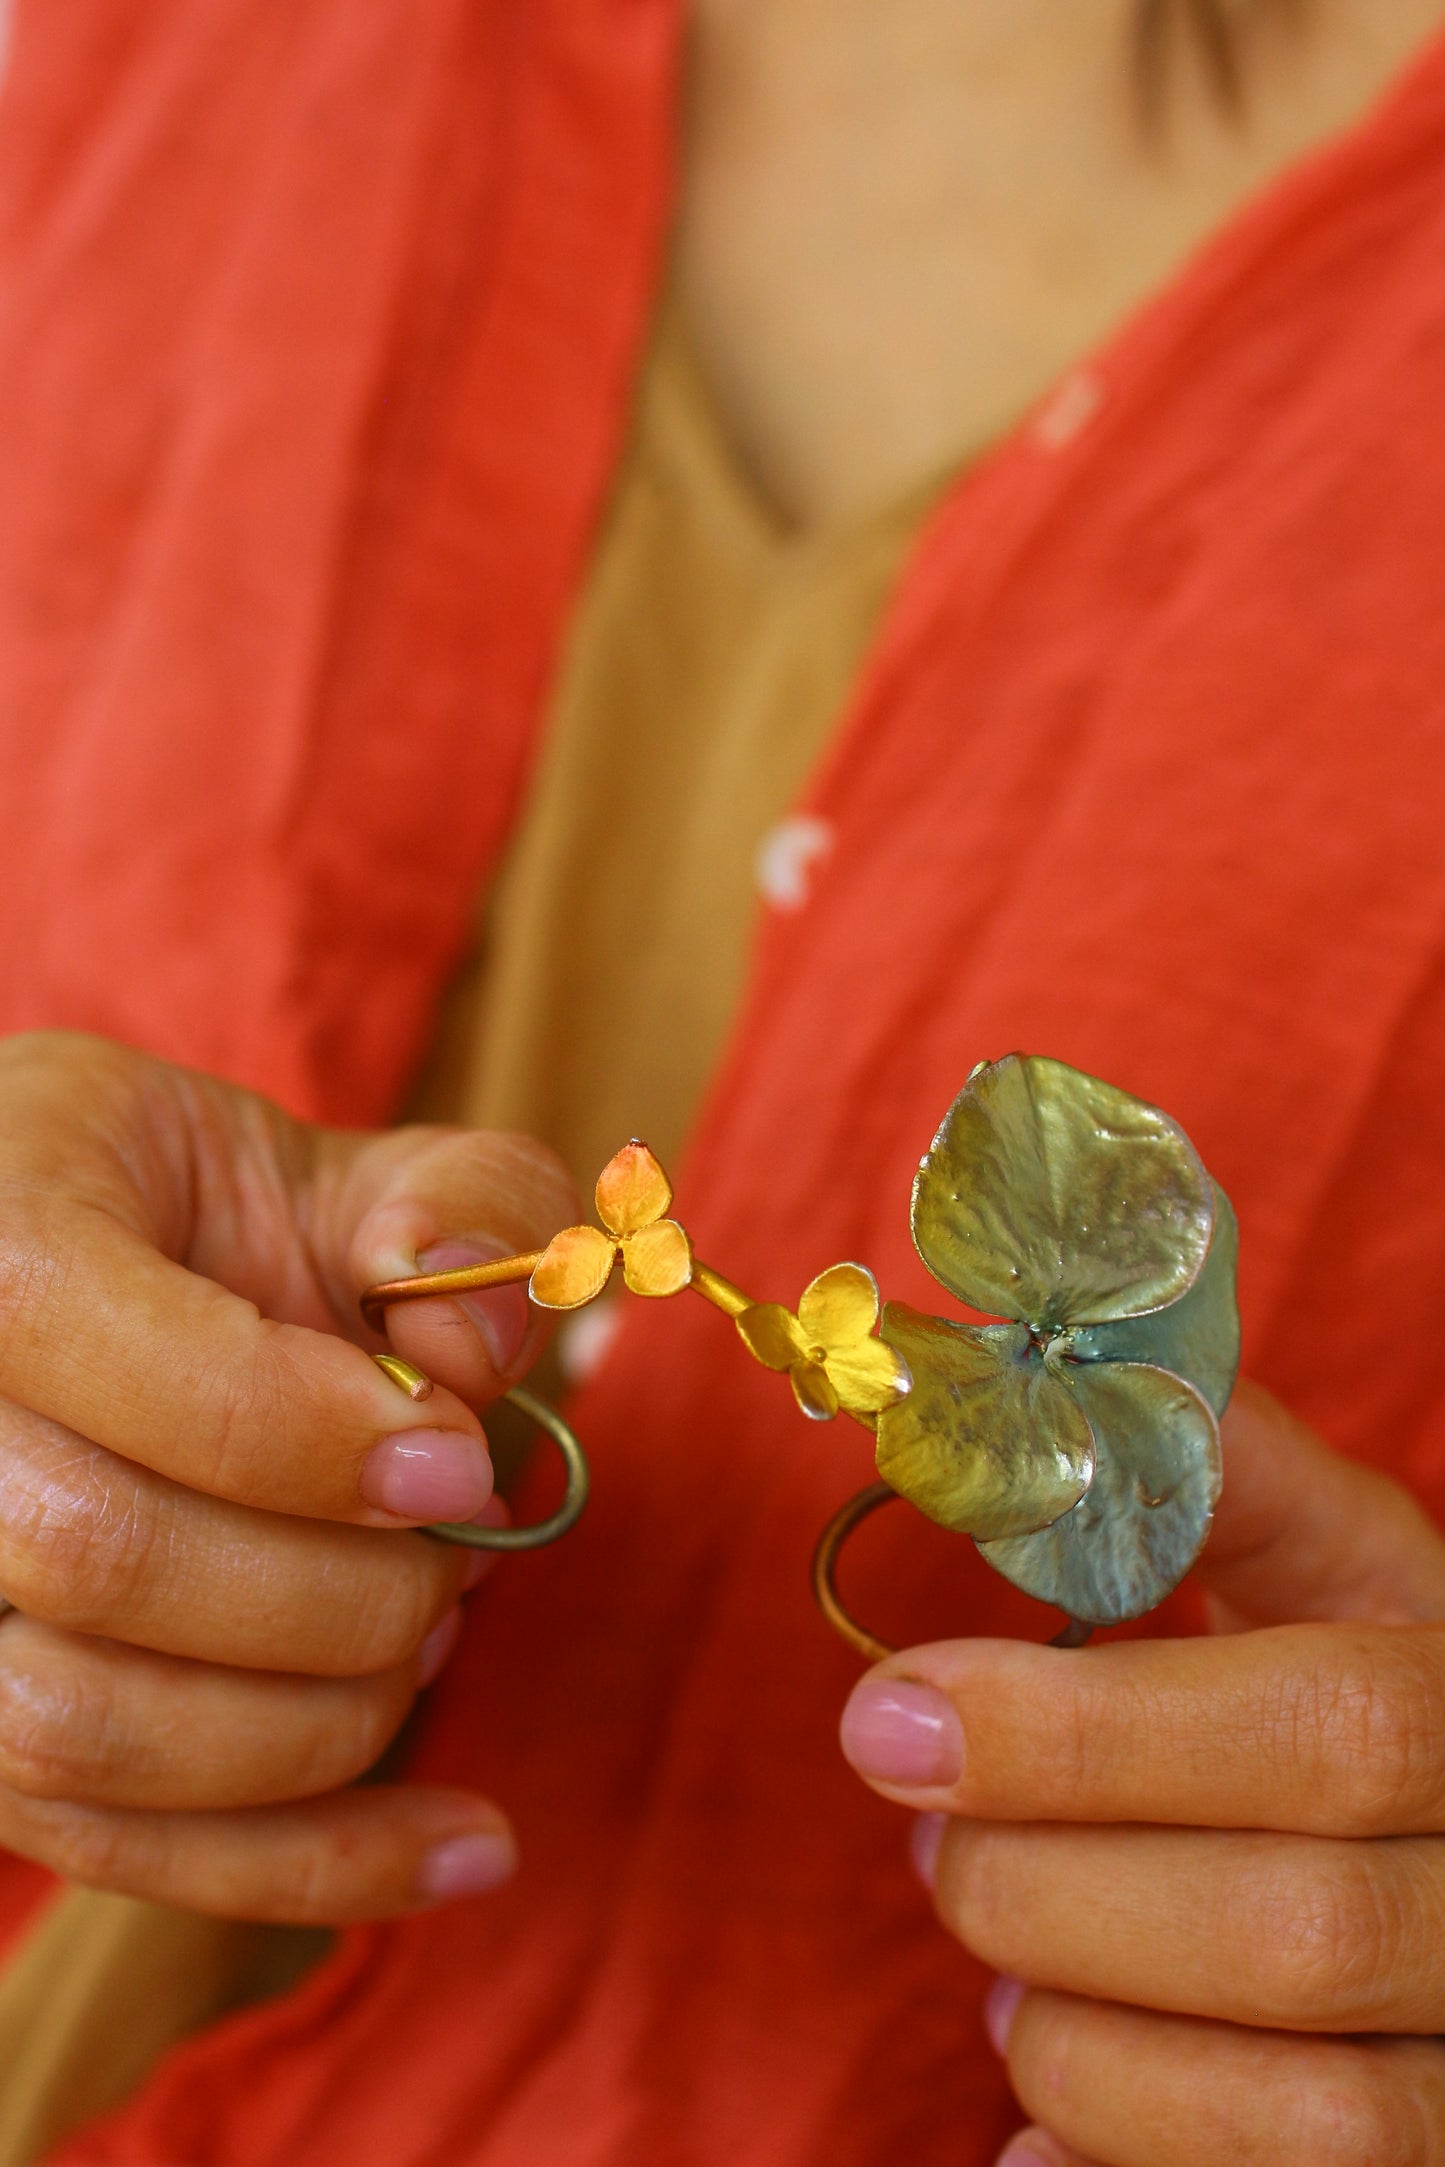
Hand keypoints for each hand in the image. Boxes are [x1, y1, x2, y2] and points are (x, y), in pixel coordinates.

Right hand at [0, 1031, 573, 1922]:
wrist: (74, 1271)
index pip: (156, 1380)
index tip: (462, 1466)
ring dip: (316, 1725)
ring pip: (81, 1732)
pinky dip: (307, 1863)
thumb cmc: (206, 1216)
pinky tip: (466, 1842)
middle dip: (334, 1591)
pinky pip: (112, 1844)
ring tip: (429, 1638)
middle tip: (457, 1554)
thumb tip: (481, 1342)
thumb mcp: (346, 1163)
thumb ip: (469, 1204)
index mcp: (4, 1243)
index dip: (331, 1444)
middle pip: (106, 1562)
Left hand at [839, 1380, 1444, 2166]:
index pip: (1323, 1734)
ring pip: (1293, 2117)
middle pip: (1291, 1934)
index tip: (894, 1715)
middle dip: (1048, 1887)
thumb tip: (1009, 1382)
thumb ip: (1208, 1471)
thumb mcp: (1331, 1559)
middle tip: (932, 1841)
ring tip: (1006, 1962)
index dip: (1084, 1734)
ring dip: (1076, 2037)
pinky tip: (1032, 2123)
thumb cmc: (1368, 1678)